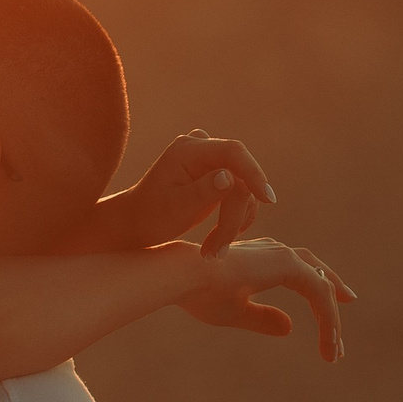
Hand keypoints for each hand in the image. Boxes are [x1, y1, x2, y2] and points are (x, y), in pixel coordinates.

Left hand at [95, 131, 276, 252]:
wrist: (135, 224)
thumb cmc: (150, 216)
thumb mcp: (176, 207)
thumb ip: (203, 191)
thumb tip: (229, 177)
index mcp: (188, 150)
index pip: (232, 152)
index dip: (253, 172)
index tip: (267, 199)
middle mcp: (201, 149)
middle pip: (239, 177)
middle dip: (234, 215)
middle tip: (219, 251)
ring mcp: (209, 162)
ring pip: (243, 189)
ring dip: (233, 223)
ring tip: (213, 253)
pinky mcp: (216, 177)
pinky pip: (240, 195)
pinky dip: (234, 220)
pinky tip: (218, 242)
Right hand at [180, 236, 357, 360]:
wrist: (180, 277)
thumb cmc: (198, 293)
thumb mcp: (235, 312)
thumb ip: (262, 318)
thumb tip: (289, 328)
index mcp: (264, 260)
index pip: (302, 276)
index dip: (317, 299)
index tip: (329, 327)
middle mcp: (277, 252)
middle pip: (318, 277)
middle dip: (332, 301)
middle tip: (343, 326)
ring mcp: (284, 256)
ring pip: (322, 289)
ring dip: (331, 321)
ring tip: (335, 350)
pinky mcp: (288, 265)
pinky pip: (319, 293)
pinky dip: (327, 319)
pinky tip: (329, 342)